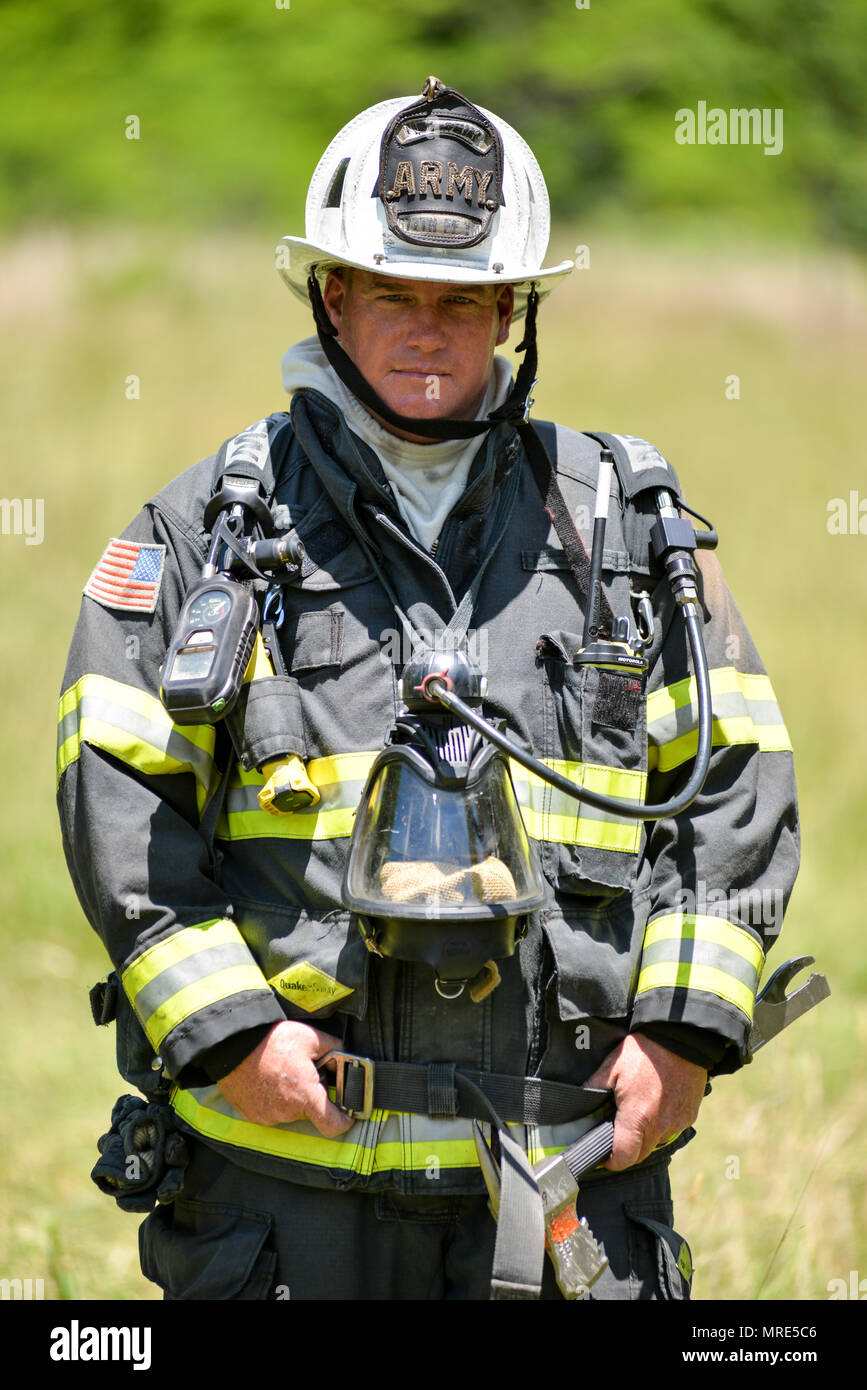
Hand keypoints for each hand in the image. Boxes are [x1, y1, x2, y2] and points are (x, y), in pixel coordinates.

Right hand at [217, 1021, 355, 1136]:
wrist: (233, 1043)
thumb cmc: (272, 1040)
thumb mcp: (312, 1038)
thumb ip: (335, 1050)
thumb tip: (344, 1060)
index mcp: (306, 1097)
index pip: (334, 1126)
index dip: (344, 1119)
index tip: (346, 1111)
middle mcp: (287, 1112)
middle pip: (310, 1112)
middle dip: (312, 1095)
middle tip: (304, 1072)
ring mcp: (267, 1116)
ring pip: (289, 1111)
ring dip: (291, 1096)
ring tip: (282, 1072)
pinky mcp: (251, 1114)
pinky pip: (270, 1110)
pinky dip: (273, 1098)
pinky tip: (268, 1079)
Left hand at [583, 1033, 706, 1171]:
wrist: (681, 1038)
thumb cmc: (644, 1052)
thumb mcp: (611, 1067)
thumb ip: (592, 1089)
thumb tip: (576, 1103)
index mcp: (637, 1118)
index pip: (623, 1158)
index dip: (610, 1161)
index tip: (603, 1154)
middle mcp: (660, 1126)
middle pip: (639, 1154)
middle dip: (625, 1149)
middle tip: (615, 1132)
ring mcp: (677, 1123)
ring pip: (656, 1143)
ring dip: (644, 1137)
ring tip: (635, 1114)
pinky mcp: (689, 1116)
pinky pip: (671, 1130)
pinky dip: (660, 1125)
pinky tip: (653, 1106)